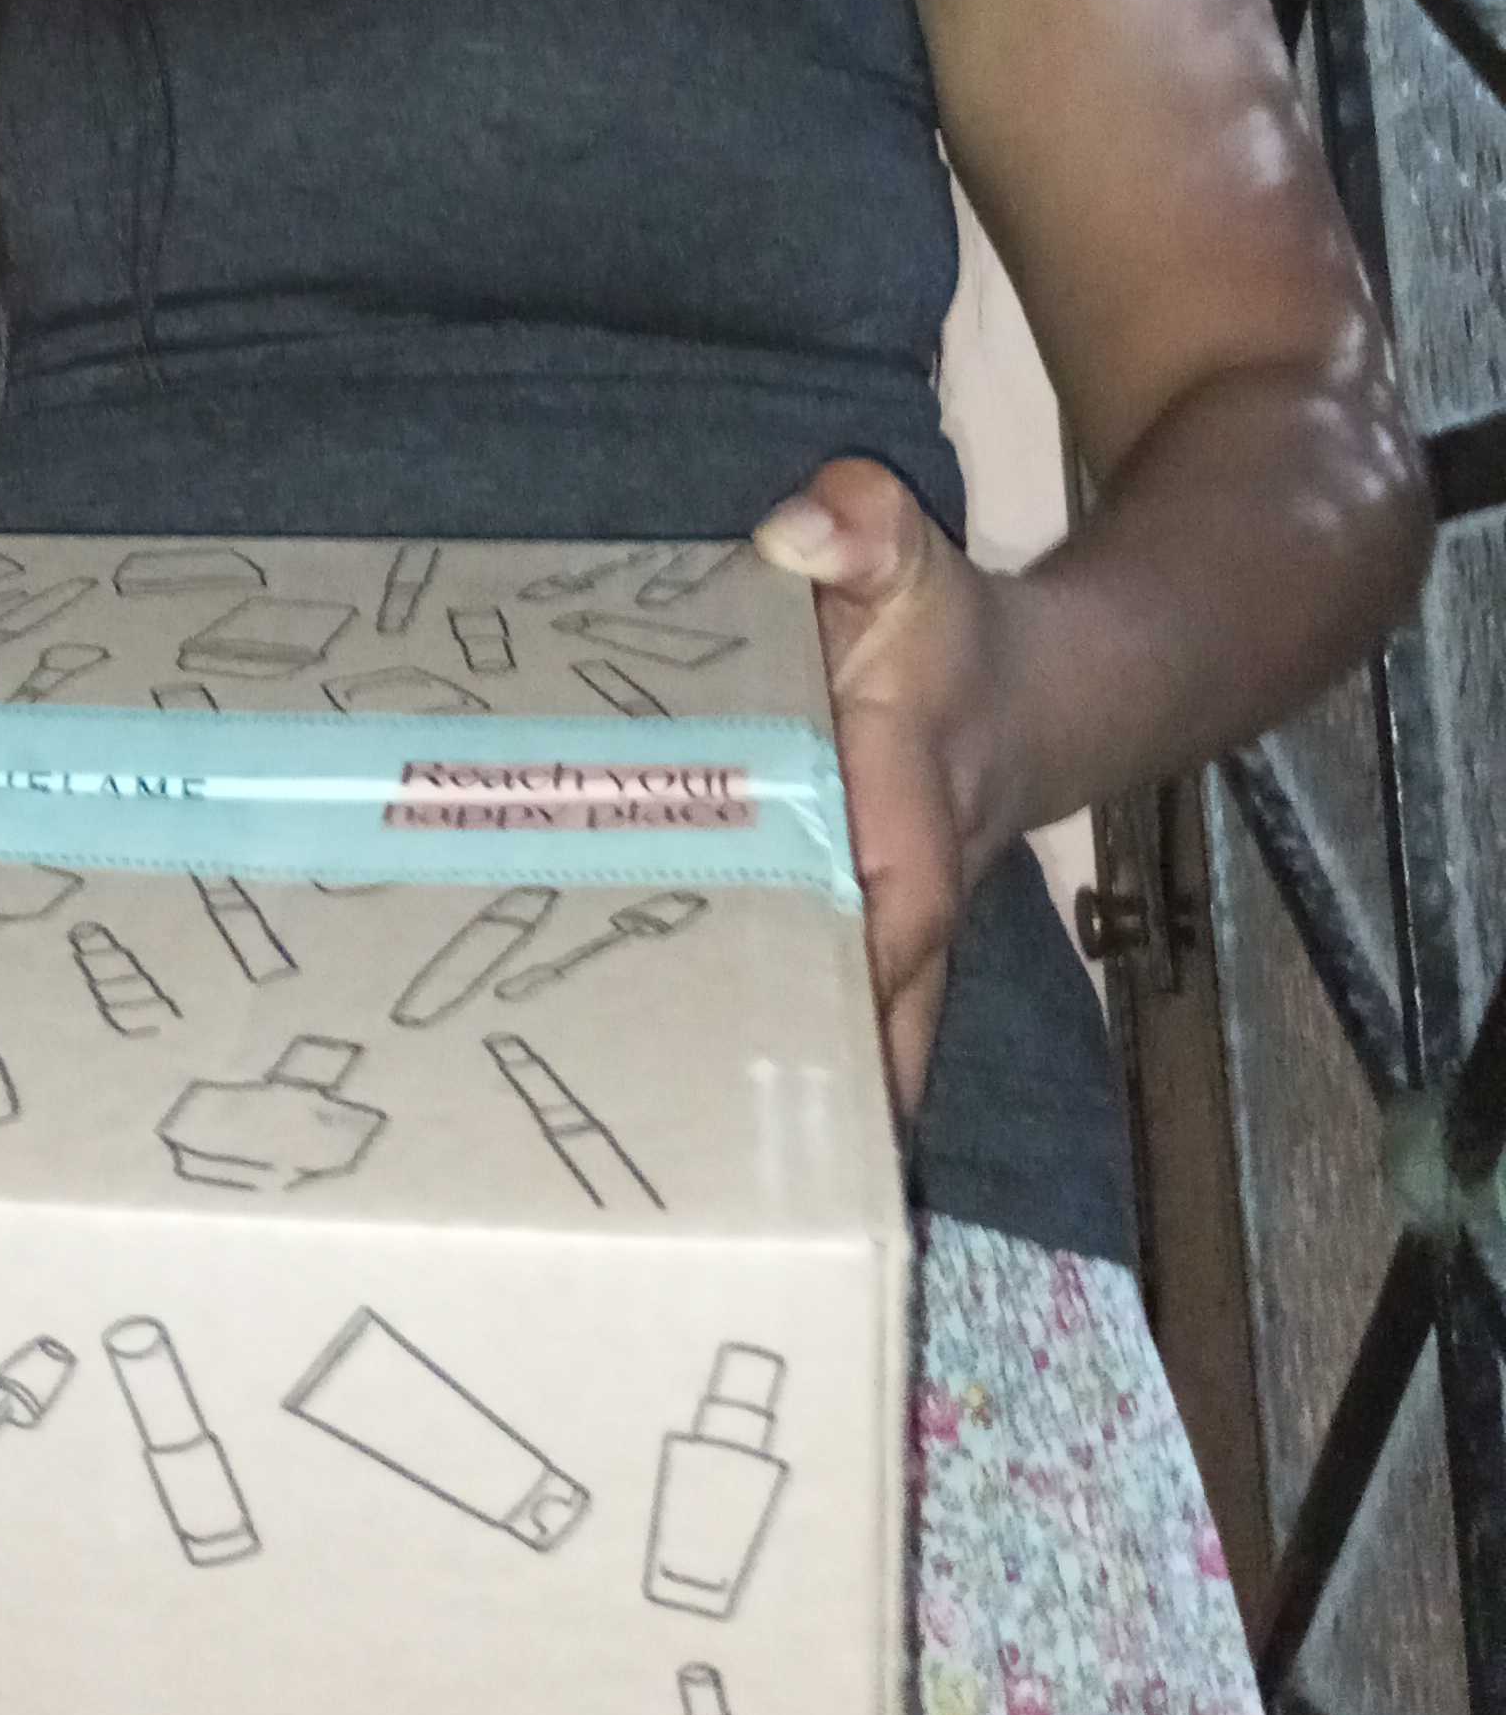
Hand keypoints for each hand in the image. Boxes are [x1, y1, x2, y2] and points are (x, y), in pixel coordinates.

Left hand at [751, 458, 1027, 1120]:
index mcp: (905, 832)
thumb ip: (864, 527)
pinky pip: (818, 1030)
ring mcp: (882, 952)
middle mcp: (897, 917)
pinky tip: (689, 1143)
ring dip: (782, 1109)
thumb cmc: (947, 633)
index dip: (830, 980)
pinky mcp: (853, 956)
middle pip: (858, 1030)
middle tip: (699, 1176)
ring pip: (844, 1052)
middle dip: (798, 1097)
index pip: (877, 923)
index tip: (784, 1058)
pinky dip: (774, 1077)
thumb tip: (810, 525)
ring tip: (679, 1189)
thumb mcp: (910, 560)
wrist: (1036, 692)